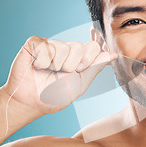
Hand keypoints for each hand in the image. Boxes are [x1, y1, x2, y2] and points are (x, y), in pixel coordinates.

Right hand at [2, 36, 117, 118]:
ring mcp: (50, 45)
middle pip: (79, 47)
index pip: (94, 46)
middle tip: (61, 74)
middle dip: (72, 66)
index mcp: (79, 58)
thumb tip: (114, 54)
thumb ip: (95, 67)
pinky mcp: (34, 44)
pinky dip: (42, 61)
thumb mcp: (80, 84)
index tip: (81, 68)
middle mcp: (65, 49)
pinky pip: (45, 46)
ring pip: (63, 47)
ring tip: (47, 72)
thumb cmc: (54, 96)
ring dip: (56, 65)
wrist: (31, 102)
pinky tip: (37, 66)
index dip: (91, 55)